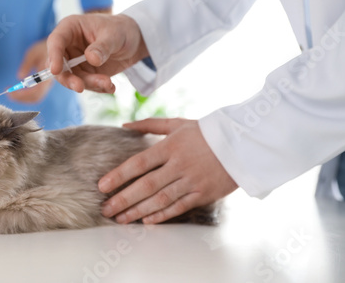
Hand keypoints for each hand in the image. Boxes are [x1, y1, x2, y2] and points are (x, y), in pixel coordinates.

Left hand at [7, 39, 52, 102]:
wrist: (57, 47)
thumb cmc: (44, 48)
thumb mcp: (33, 52)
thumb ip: (27, 64)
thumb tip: (20, 77)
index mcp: (47, 75)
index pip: (36, 92)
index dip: (22, 94)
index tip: (9, 90)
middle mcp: (48, 82)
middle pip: (36, 97)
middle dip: (21, 98)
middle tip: (8, 93)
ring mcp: (47, 84)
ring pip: (36, 97)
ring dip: (22, 97)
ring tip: (11, 92)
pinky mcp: (44, 84)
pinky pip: (36, 94)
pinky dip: (25, 94)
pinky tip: (18, 89)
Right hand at [47, 14, 148, 92]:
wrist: (134, 41)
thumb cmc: (121, 29)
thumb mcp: (114, 35)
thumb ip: (102, 47)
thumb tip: (91, 58)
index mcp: (70, 28)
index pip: (56, 41)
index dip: (53, 56)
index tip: (56, 70)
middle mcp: (69, 46)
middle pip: (60, 66)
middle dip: (69, 79)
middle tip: (80, 87)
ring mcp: (76, 62)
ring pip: (74, 79)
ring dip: (90, 84)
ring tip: (108, 83)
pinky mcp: (86, 74)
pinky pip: (87, 85)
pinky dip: (98, 88)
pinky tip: (110, 87)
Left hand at [99, 118, 237, 223]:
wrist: (243, 143)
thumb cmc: (206, 131)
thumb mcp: (178, 123)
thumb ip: (150, 124)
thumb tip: (125, 125)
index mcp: (170, 146)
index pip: (139, 163)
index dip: (119, 176)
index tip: (102, 186)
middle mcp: (179, 165)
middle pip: (146, 185)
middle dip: (123, 199)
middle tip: (105, 209)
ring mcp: (192, 181)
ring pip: (160, 199)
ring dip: (138, 210)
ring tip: (120, 219)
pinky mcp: (204, 194)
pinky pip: (179, 207)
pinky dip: (162, 215)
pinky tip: (146, 220)